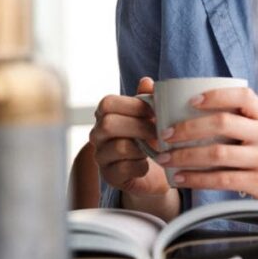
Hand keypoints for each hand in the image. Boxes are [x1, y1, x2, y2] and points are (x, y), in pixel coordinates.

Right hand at [91, 77, 171, 197]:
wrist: (153, 172)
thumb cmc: (149, 137)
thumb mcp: (150, 116)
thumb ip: (147, 99)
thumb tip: (146, 81)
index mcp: (106, 115)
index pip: (107, 103)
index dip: (133, 105)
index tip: (154, 111)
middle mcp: (98, 135)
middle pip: (109, 124)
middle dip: (140, 127)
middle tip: (159, 132)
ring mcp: (101, 157)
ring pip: (118, 147)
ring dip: (143, 147)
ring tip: (157, 148)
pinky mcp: (110, 177)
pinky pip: (123, 168)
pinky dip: (141, 165)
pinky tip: (148, 164)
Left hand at [156, 87, 257, 203]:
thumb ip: (243, 124)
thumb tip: (196, 115)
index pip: (244, 97)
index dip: (216, 95)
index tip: (192, 100)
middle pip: (223, 123)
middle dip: (188, 128)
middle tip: (165, 134)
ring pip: (217, 153)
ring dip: (185, 155)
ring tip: (165, 158)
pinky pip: (221, 179)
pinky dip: (196, 178)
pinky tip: (180, 178)